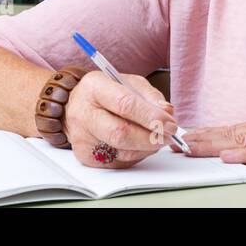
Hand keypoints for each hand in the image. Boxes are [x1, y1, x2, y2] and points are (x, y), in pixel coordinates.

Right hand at [63, 70, 178, 168]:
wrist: (76, 107)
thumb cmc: (105, 94)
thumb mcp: (127, 82)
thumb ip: (149, 95)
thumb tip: (166, 112)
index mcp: (95, 88)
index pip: (125, 104)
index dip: (151, 116)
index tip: (169, 123)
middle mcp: (84, 113)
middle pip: (121, 133)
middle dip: (151, 137)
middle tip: (168, 135)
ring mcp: (83, 138)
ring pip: (123, 152)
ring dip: (147, 148)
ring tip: (155, 137)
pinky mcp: (86, 157)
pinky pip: (120, 162)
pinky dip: (137, 155)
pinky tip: (138, 144)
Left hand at [184, 99, 245, 164]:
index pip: (231, 128)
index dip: (208, 133)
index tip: (187, 136)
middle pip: (227, 133)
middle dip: (200, 139)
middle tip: (176, 143)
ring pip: (237, 140)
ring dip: (211, 145)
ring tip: (190, 148)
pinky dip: (241, 155)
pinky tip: (226, 157)